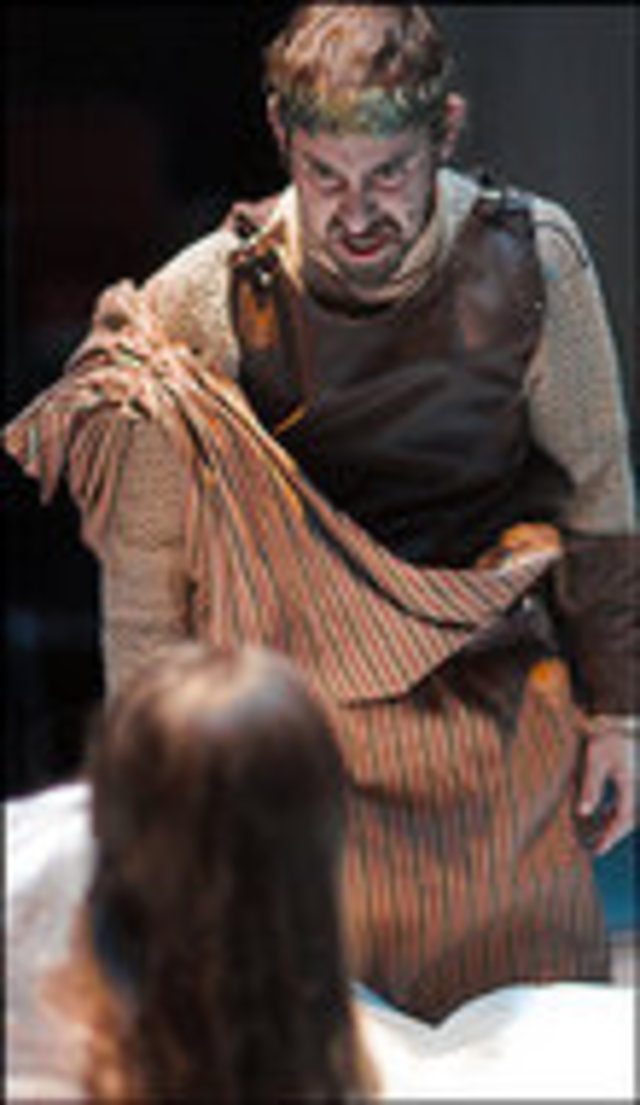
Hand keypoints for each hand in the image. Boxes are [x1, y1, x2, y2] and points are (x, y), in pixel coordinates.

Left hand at [575, 716, 637, 855]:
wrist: (616, 719)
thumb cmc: (605, 737)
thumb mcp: (594, 761)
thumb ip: (591, 787)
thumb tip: (584, 812)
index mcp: (627, 783)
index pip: (621, 818)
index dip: (610, 837)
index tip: (598, 850)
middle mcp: (633, 785)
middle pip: (626, 818)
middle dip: (612, 835)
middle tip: (597, 848)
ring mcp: (631, 781)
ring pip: (625, 810)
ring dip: (612, 824)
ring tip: (597, 834)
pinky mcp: (627, 777)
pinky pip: (623, 800)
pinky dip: (613, 811)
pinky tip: (602, 813)